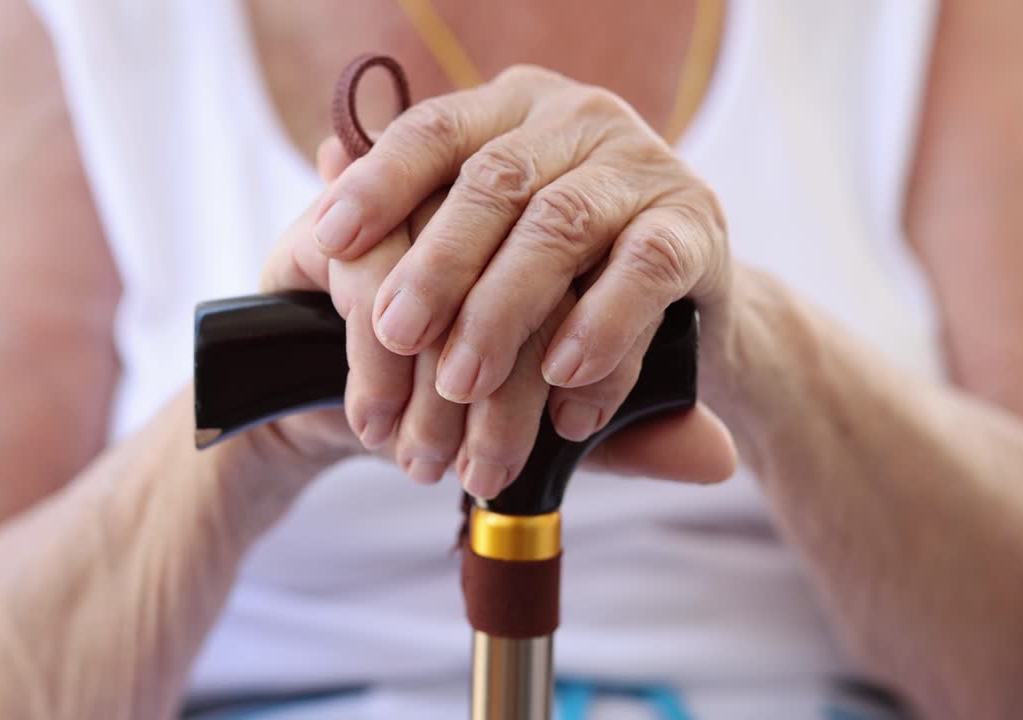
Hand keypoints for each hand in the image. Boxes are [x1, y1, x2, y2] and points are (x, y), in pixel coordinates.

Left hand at [276, 77, 737, 494]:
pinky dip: (600, 327)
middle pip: (493, 181)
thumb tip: (324, 157)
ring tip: (464, 383)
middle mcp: (579, 118)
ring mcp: (644, 164)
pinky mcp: (699, 223)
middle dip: (437, 267)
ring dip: (505, 311)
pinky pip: (644, 270)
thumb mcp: (488, 246)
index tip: (330, 241)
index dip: (379, 183)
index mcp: (515, 110)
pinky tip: (563, 379)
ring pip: (560, 225)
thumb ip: (422, 209)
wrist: (688, 323)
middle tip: (394, 338)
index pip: (436, 130)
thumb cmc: (564, 281)